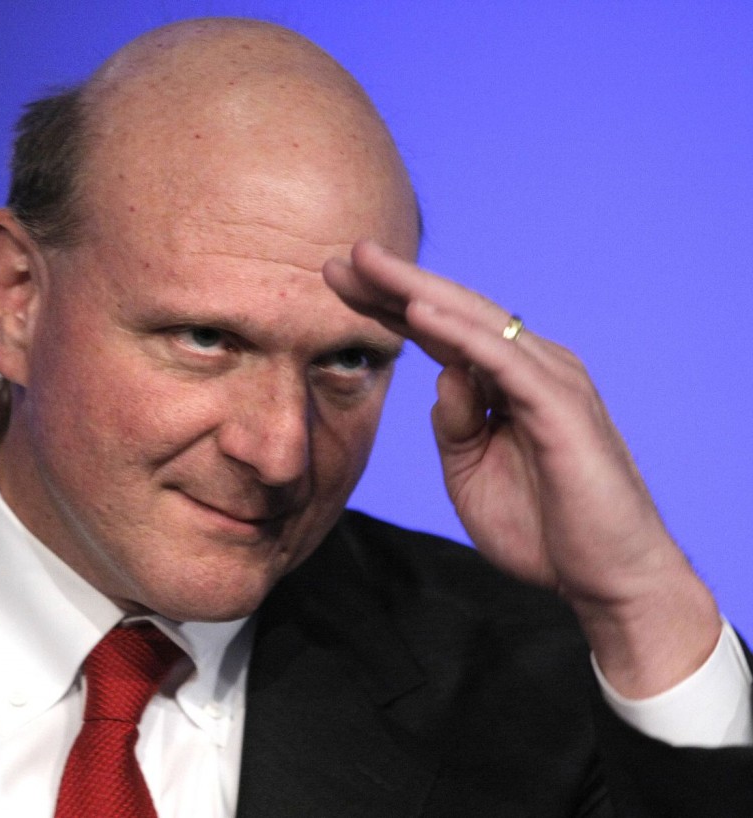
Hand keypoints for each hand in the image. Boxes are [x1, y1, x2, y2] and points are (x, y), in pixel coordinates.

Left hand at [323, 239, 720, 696]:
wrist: (606, 578)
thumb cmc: (543, 527)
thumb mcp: (471, 472)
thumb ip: (454, 424)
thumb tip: (442, 377)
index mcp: (503, 384)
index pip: (438, 332)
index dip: (387, 306)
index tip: (337, 285)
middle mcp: (528, 367)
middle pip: (452, 313)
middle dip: (393, 285)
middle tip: (338, 259)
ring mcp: (548, 381)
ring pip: (474, 321)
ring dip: (417, 291)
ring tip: (367, 265)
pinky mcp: (560, 405)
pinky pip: (501, 360)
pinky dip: (459, 332)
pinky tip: (417, 310)